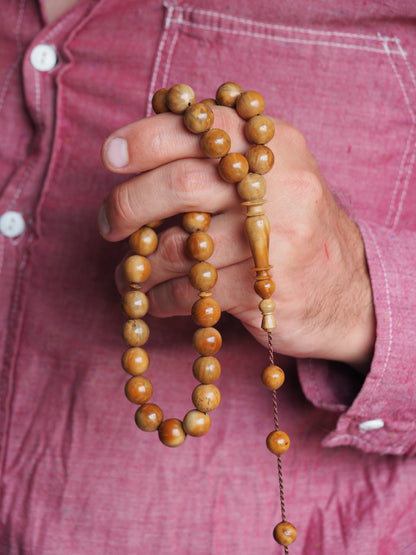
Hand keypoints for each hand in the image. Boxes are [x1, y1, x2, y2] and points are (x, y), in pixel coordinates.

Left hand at [99, 107, 375, 370]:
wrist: (351, 290)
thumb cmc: (293, 228)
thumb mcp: (273, 179)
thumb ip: (221, 159)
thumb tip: (138, 150)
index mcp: (275, 146)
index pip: (200, 125)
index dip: (145, 138)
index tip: (111, 156)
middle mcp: (280, 185)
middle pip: (182, 185)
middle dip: (130, 205)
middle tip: (110, 224)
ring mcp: (276, 239)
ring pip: (181, 249)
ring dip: (141, 265)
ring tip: (131, 272)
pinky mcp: (266, 289)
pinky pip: (193, 292)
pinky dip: (162, 299)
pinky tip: (157, 299)